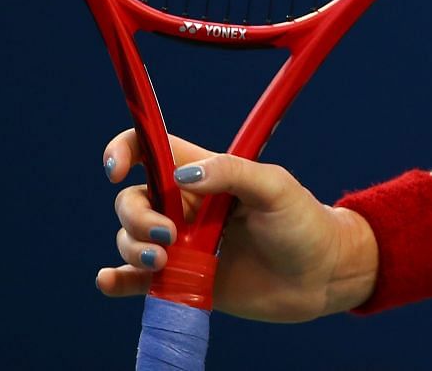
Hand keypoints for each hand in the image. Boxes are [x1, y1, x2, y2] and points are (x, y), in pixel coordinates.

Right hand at [96, 130, 375, 320]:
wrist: (321, 277)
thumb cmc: (304, 223)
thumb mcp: (276, 188)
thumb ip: (233, 174)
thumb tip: (182, 176)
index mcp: (207, 174)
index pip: (153, 151)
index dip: (126, 151)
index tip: (117, 170)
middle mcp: (187, 206)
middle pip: (132, 200)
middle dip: (135, 217)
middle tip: (169, 237)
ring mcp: (182, 245)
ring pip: (131, 239)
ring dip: (133, 249)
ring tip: (164, 263)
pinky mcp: (181, 280)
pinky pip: (136, 280)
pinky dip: (117, 280)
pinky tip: (109, 281)